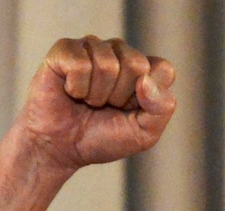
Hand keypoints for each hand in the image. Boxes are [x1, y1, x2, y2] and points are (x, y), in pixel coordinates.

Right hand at [17, 35, 175, 170]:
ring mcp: (92, 47)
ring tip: (88, 101)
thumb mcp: (143, 134)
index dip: (148, 98)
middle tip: (105, 107)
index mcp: (143, 70)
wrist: (60, 149)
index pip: (163, 69)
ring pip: (107, 64)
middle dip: (120, 96)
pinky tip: (71, 92)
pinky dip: (76, 88)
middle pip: (136, 64)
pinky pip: (80, 64)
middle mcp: (120, 53)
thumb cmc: (102, 139)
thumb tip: (146, 80)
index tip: (130, 111)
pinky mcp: (65, 49)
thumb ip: (161, 109)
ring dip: (96, 95)